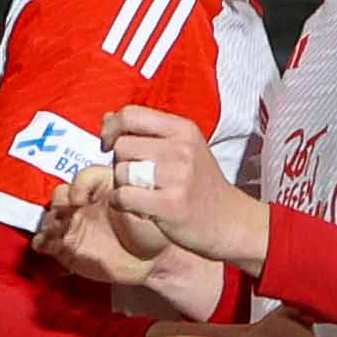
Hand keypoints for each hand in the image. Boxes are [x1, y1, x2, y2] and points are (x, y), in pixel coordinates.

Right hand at [35, 186, 156, 290]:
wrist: (152, 261)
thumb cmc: (152, 229)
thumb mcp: (148, 207)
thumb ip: (133, 196)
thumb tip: (120, 189)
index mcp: (103, 187)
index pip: (83, 177)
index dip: (78, 186)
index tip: (81, 200)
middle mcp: (85, 202)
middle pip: (60, 195)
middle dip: (59, 203)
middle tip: (65, 215)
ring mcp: (73, 224)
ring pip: (50, 216)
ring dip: (49, 222)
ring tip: (55, 232)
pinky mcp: (66, 246)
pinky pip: (45, 241)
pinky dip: (42, 241)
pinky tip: (46, 244)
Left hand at [100, 103, 261, 264]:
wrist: (230, 221)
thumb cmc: (201, 186)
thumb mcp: (182, 148)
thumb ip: (145, 132)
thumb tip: (106, 118)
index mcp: (183, 129)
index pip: (131, 115)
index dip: (111, 128)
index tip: (109, 143)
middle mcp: (182, 148)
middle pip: (122, 146)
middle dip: (119, 163)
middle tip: (135, 177)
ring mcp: (178, 176)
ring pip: (120, 171)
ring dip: (121, 186)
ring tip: (142, 193)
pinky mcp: (170, 204)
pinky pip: (123, 196)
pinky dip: (121, 204)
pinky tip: (137, 207)